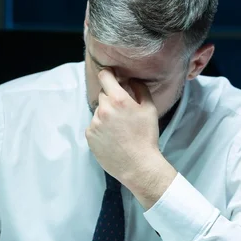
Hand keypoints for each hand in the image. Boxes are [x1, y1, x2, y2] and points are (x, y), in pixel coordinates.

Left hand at [85, 69, 159, 184]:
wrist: (138, 165)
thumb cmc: (146, 137)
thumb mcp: (150, 109)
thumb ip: (140, 89)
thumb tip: (130, 80)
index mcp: (118, 99)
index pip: (104, 76)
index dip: (108, 74)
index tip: (112, 77)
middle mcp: (103, 109)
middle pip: (103, 94)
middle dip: (111, 99)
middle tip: (123, 112)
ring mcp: (94, 123)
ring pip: (98, 111)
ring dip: (106, 115)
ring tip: (119, 129)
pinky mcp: (89, 136)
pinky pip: (94, 125)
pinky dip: (101, 128)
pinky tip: (112, 137)